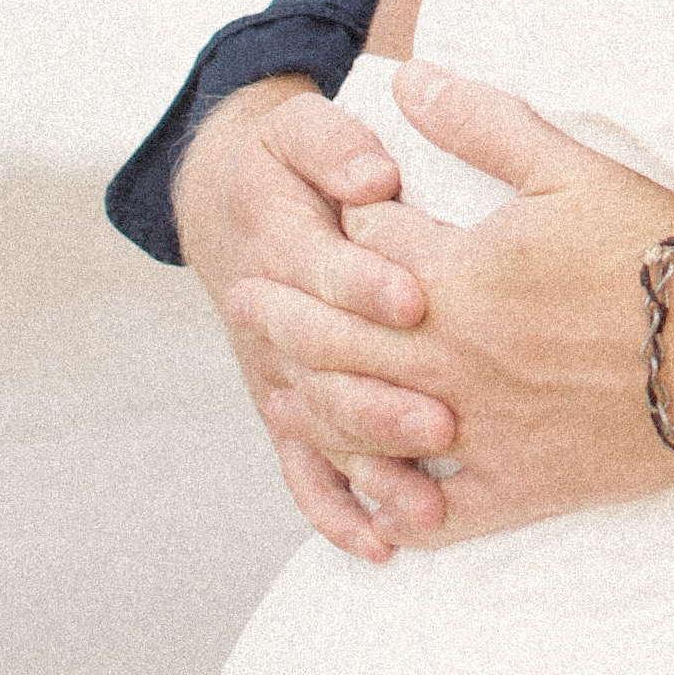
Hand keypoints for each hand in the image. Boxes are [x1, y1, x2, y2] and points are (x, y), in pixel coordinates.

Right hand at [171, 76, 438, 560]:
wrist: (230, 205)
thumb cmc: (289, 163)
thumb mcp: (302, 129)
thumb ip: (334, 143)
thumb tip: (373, 172)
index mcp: (284, 246)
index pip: (323, 271)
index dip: (367, 284)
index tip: (417, 300)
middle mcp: (277, 325)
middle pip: (326, 371)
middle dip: (382, 399)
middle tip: (444, 420)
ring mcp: (281, 378)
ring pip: (323, 434)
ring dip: (373, 469)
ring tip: (429, 502)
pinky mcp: (288, 413)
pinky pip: (306, 474)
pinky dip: (339, 513)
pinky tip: (385, 546)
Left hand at [223, 63, 673, 547]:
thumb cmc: (656, 247)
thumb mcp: (567, 164)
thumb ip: (480, 122)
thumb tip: (409, 80)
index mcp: (456, 277)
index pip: (366, 245)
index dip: (342, 221)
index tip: (328, 211)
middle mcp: (449, 359)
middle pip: (337, 338)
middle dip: (283, 316)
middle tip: (244, 303)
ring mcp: (478, 429)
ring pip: (365, 426)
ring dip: (311, 406)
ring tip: (280, 393)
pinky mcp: (518, 486)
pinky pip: (436, 512)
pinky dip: (392, 507)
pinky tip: (369, 499)